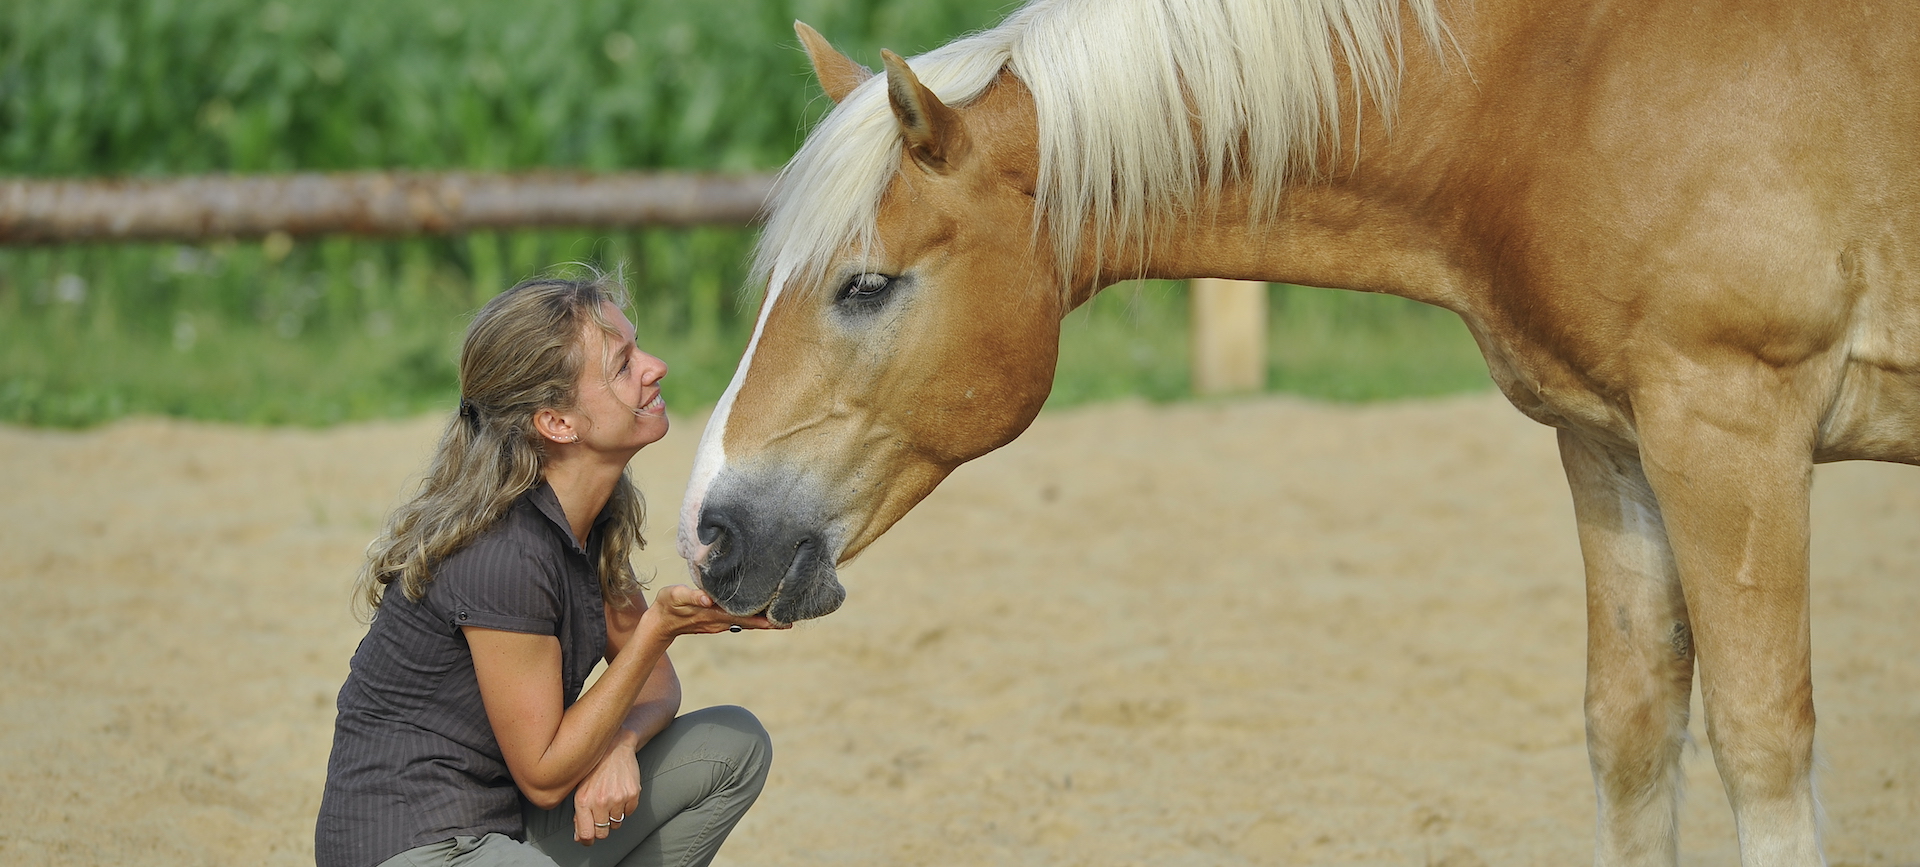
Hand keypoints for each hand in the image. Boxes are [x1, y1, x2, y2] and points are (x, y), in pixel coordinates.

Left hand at [571, 746, 640, 845]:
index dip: (587, 840)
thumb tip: (579, 837)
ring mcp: (618, 798)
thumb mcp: (579, 790)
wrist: (614, 747)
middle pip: (603, 833)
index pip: (586, 834)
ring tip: (610, 800)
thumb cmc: (593, 768)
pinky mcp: (633, 794)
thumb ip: (578, 815)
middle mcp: (601, 801)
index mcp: (583, 801)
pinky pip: (629, 813)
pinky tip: (619, 794)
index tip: (588, 838)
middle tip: (600, 817)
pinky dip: (625, 808)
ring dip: (613, 817)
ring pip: (616, 823)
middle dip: (601, 829)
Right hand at [642, 584, 787, 637]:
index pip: (742, 617)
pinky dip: (750, 619)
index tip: (778, 622)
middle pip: (748, 622)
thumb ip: (692, 597)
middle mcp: (719, 621)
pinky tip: (759, 616)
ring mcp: (718, 623)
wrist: (660, 622)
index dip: (761, 620)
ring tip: (780, 621)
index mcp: (713, 614)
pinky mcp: (715, 620)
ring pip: (744, 622)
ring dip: (762, 622)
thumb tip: (707, 600)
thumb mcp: (676, 596)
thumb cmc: (668, 605)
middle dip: (768, 623)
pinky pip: (737, 620)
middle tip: (789, 623)